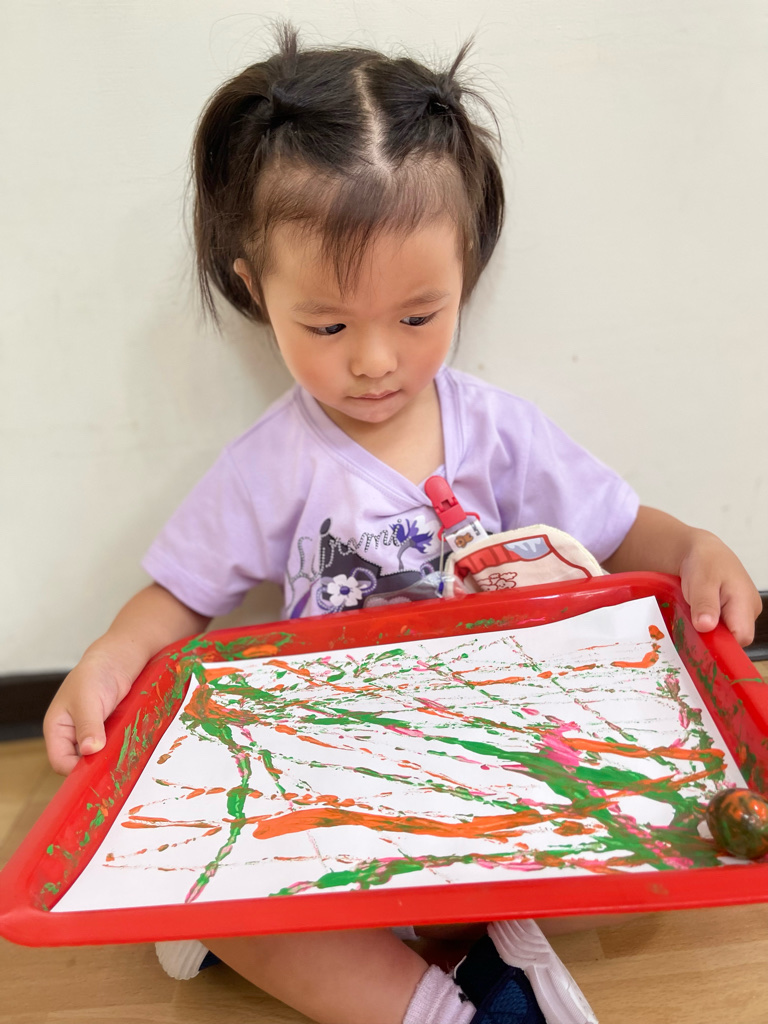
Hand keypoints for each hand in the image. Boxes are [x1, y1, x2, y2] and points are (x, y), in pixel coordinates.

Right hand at [43, 650, 134, 775]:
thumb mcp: (87, 700)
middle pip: (79, 763)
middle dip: (94, 766)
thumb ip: (88, 726)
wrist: (119, 658)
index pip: (60, 761)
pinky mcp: (109, 730)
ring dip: (109, 759)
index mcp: (57, 728)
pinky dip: (119, 750)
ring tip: (124, 759)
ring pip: (97, 757)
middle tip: (114, 766)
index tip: (97, 770)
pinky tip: (130, 749)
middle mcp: (72, 734)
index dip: (75, 770)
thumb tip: (89, 751)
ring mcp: (92, 733)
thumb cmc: (95, 673)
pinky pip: (112, 748)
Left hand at [679, 530, 761, 646]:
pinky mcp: (735, 613)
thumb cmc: (704, 563)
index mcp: (746, 603)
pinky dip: (711, 624)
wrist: (703, 552)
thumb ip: (705, 604)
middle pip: (734, 639)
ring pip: (728, 634)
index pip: (741, 637)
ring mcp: (744, 612)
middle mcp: (750, 610)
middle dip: (713, 635)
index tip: (701, 634)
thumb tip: (706, 626)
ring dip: (710, 629)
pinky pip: (724, 627)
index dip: (721, 642)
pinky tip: (701, 612)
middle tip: (694, 619)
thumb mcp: (701, 582)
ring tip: (697, 611)